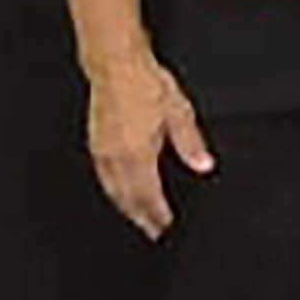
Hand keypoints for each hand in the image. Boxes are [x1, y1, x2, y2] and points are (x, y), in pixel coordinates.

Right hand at [84, 51, 211, 237]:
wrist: (116, 66)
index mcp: (137, 153)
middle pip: (127, 199)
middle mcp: (115, 157)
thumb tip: (204, 165)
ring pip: (112, 190)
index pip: (148, 195)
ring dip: (125, 207)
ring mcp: (102, 151)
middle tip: (152, 232)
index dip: (157, 214)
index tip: (165, 227)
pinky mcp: (95, 143)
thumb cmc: (147, 84)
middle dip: (140, 218)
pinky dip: (114, 191)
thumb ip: (191, 143)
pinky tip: (120, 191)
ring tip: (137, 218)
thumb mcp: (179, 112)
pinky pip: (103, 178)